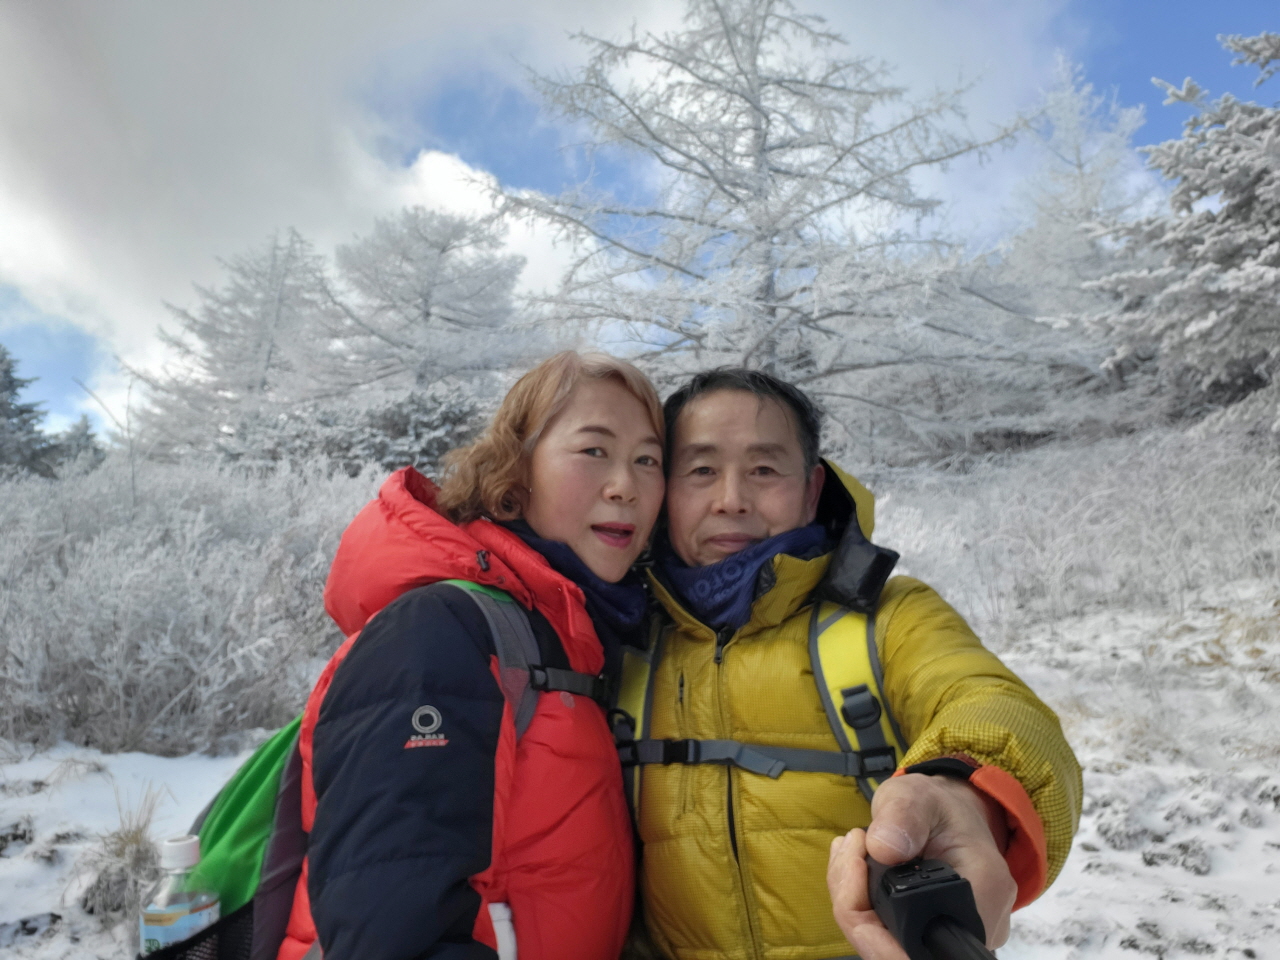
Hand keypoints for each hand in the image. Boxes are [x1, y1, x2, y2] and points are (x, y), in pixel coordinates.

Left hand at [827, 774, 1016, 957]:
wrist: (946, 813)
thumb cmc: (936, 804)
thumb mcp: (916, 796)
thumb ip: (902, 817)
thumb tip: (883, 849)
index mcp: (983, 893)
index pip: (926, 944)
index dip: (877, 932)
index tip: (853, 884)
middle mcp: (977, 925)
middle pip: (899, 948)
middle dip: (857, 912)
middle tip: (846, 859)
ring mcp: (954, 932)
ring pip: (887, 943)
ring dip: (855, 905)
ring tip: (848, 855)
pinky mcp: (931, 932)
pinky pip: (886, 934)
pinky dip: (861, 906)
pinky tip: (852, 870)